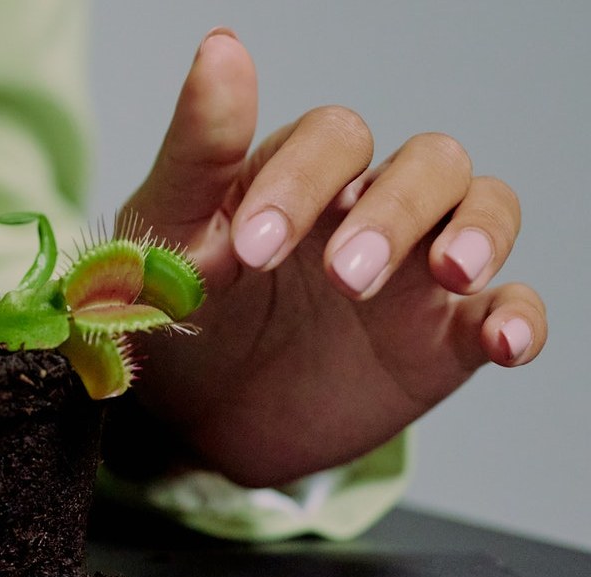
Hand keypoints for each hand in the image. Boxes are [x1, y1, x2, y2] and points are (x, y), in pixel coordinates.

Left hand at [118, 29, 547, 486]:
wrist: (193, 419)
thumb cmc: (180, 311)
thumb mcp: (168, 234)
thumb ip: (198, 149)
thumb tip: (222, 46)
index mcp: (302, 175)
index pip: (333, 140)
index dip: (302, 183)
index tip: (253, 250)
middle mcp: (368, 208)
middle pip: (426, 164)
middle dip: (392, 213)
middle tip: (341, 279)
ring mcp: (414, 270)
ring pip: (484, 208)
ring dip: (477, 233)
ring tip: (448, 273)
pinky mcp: (442, 340)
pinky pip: (508, 306)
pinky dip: (519, 317)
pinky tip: (504, 341)